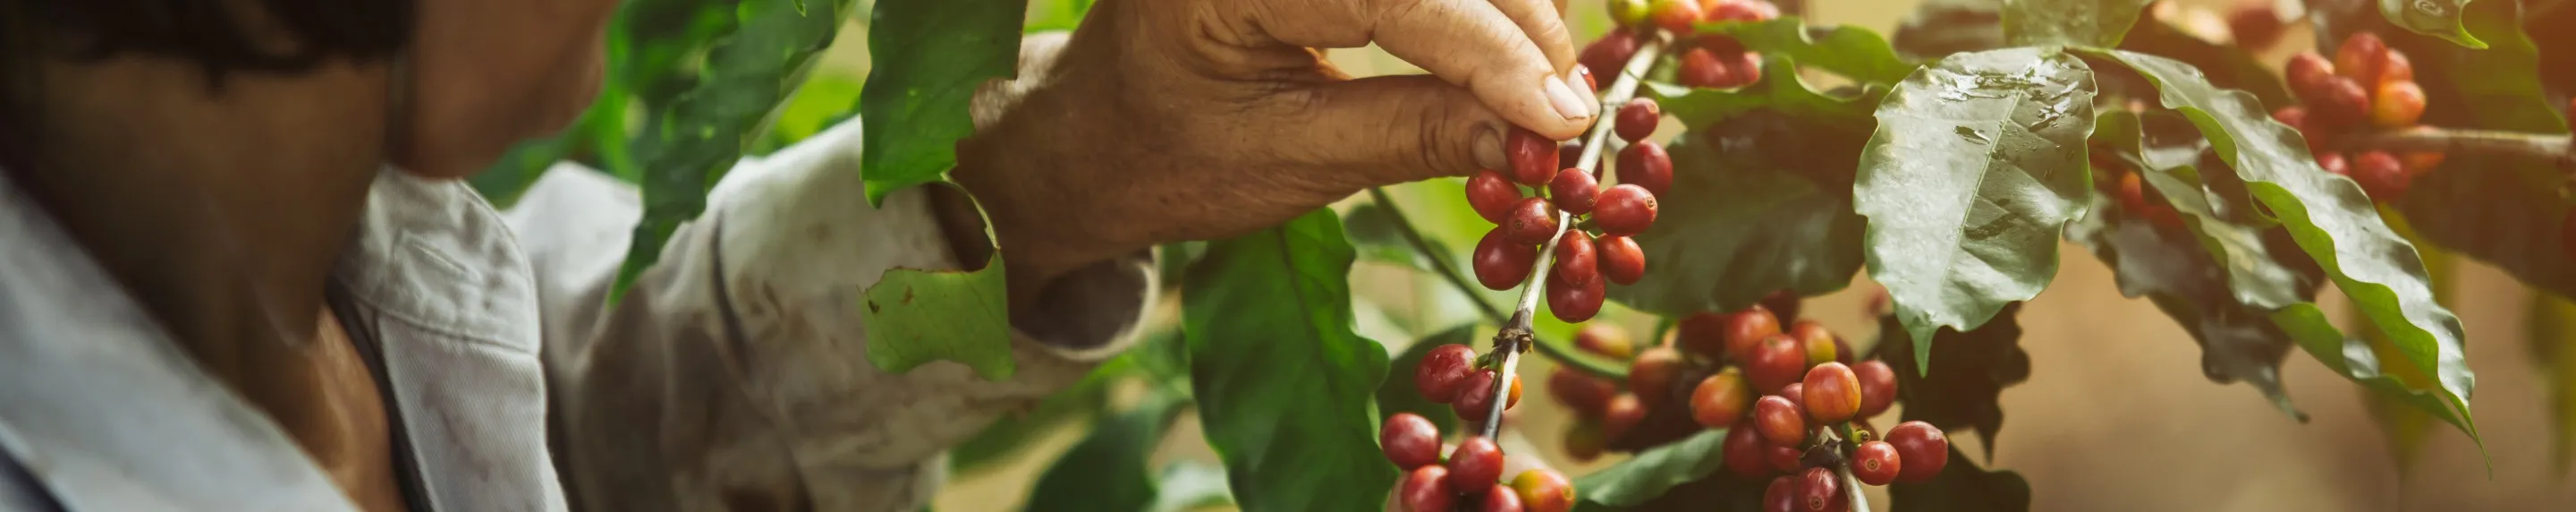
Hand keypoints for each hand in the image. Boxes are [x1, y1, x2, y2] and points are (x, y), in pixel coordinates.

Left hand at [951, 0, 1594, 301]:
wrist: (1092, 134)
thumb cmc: (1166, 158)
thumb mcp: (1286, 162)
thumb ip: (1412, 135)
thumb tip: (1537, 138)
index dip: (1495, 55)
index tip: (1565, 121)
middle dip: (1520, 27)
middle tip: (1569, 117)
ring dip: (1512, 9)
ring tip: (1544, 92)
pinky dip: (1476, 4)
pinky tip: (1508, 51)